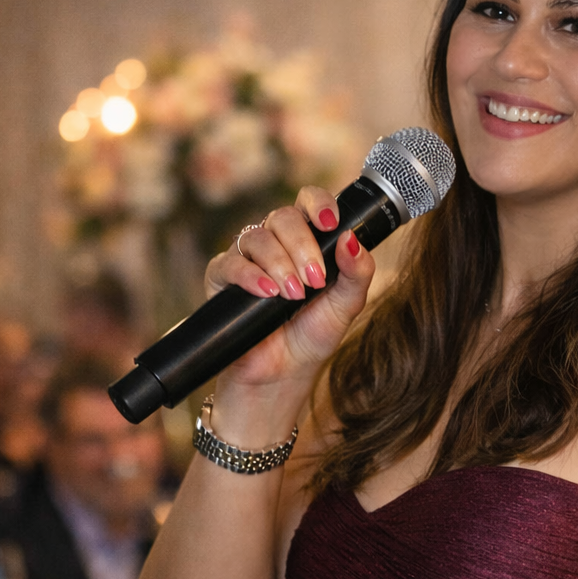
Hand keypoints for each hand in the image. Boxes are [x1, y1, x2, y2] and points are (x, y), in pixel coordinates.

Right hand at [203, 187, 374, 391]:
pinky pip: (228, 263)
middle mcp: (275, 243)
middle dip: (302, 246)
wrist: (281, 376)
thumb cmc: (312, 338)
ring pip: (256, 237)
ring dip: (279, 264)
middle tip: (314, 281)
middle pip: (283, 217)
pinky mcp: (221, 280)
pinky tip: (266, 292)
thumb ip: (357, 273)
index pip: (308, 203)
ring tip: (292, 295)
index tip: (330, 223)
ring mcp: (246, 259)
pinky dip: (248, 275)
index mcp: (307, 241)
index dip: (318, 203)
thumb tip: (352, 239)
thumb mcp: (345, 306)